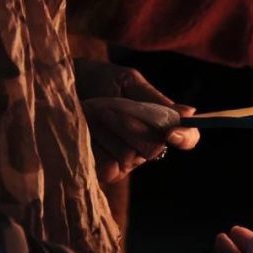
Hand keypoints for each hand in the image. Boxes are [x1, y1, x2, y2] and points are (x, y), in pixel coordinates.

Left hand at [74, 59, 199, 183]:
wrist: (62, 87)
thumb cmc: (99, 81)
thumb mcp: (128, 83)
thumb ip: (155, 100)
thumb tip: (189, 113)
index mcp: (161, 123)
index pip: (188, 138)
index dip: (185, 138)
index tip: (171, 133)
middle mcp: (147, 145)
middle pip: (153, 148)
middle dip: (130, 127)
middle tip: (108, 108)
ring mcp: (126, 161)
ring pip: (128, 157)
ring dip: (107, 133)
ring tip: (91, 115)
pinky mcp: (104, 172)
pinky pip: (109, 168)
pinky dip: (95, 148)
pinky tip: (86, 132)